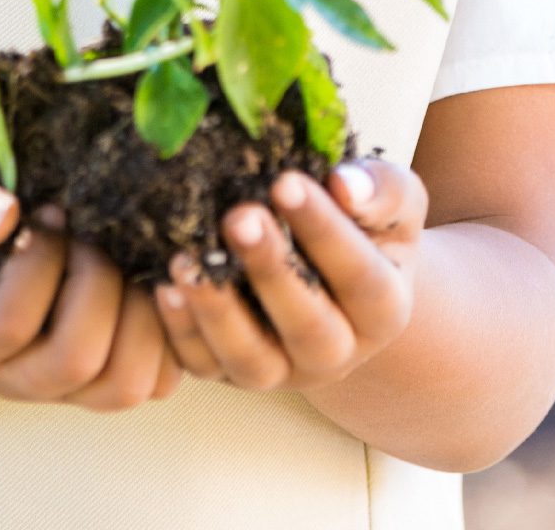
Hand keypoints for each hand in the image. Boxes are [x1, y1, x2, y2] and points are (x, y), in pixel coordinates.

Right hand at [0, 172, 179, 411]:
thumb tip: (1, 215)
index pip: (11, 321)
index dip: (42, 260)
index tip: (49, 213)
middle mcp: (10, 379)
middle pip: (75, 360)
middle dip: (97, 284)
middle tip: (88, 238)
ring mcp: (61, 391)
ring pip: (126, 384)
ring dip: (140, 314)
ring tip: (122, 263)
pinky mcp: (105, 385)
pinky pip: (158, 380)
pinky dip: (168, 334)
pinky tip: (144, 284)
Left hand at [154, 158, 423, 391]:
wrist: (326, 271)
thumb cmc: (359, 225)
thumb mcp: (390, 205)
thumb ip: (381, 191)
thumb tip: (346, 184)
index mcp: (383, 310)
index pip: (359, 276)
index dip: (324, 230)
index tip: (286, 181)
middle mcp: (336, 352)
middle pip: (307, 325)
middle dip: (270, 270)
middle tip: (239, 217)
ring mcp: (282, 369)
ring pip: (252, 358)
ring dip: (216, 310)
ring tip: (187, 259)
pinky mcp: (230, 372)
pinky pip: (204, 364)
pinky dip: (181, 330)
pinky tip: (164, 286)